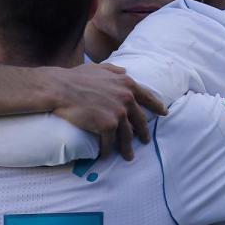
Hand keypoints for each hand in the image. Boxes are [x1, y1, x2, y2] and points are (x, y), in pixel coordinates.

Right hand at [50, 63, 167, 160]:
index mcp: (126, 83)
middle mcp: (126, 98)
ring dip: (127, 148)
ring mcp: (118, 113)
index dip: (157, 106)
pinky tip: (105, 155)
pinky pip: (110, 142)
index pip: (148, 96)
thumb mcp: (98, 68)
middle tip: (145, 141)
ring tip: (127, 156)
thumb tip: (124, 70)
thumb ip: (114, 70)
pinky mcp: (107, 126)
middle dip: (143, 132)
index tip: (164, 113)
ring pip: (127, 136)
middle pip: (140, 120)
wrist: (60, 89)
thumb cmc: (75, 77)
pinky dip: (107, 150)